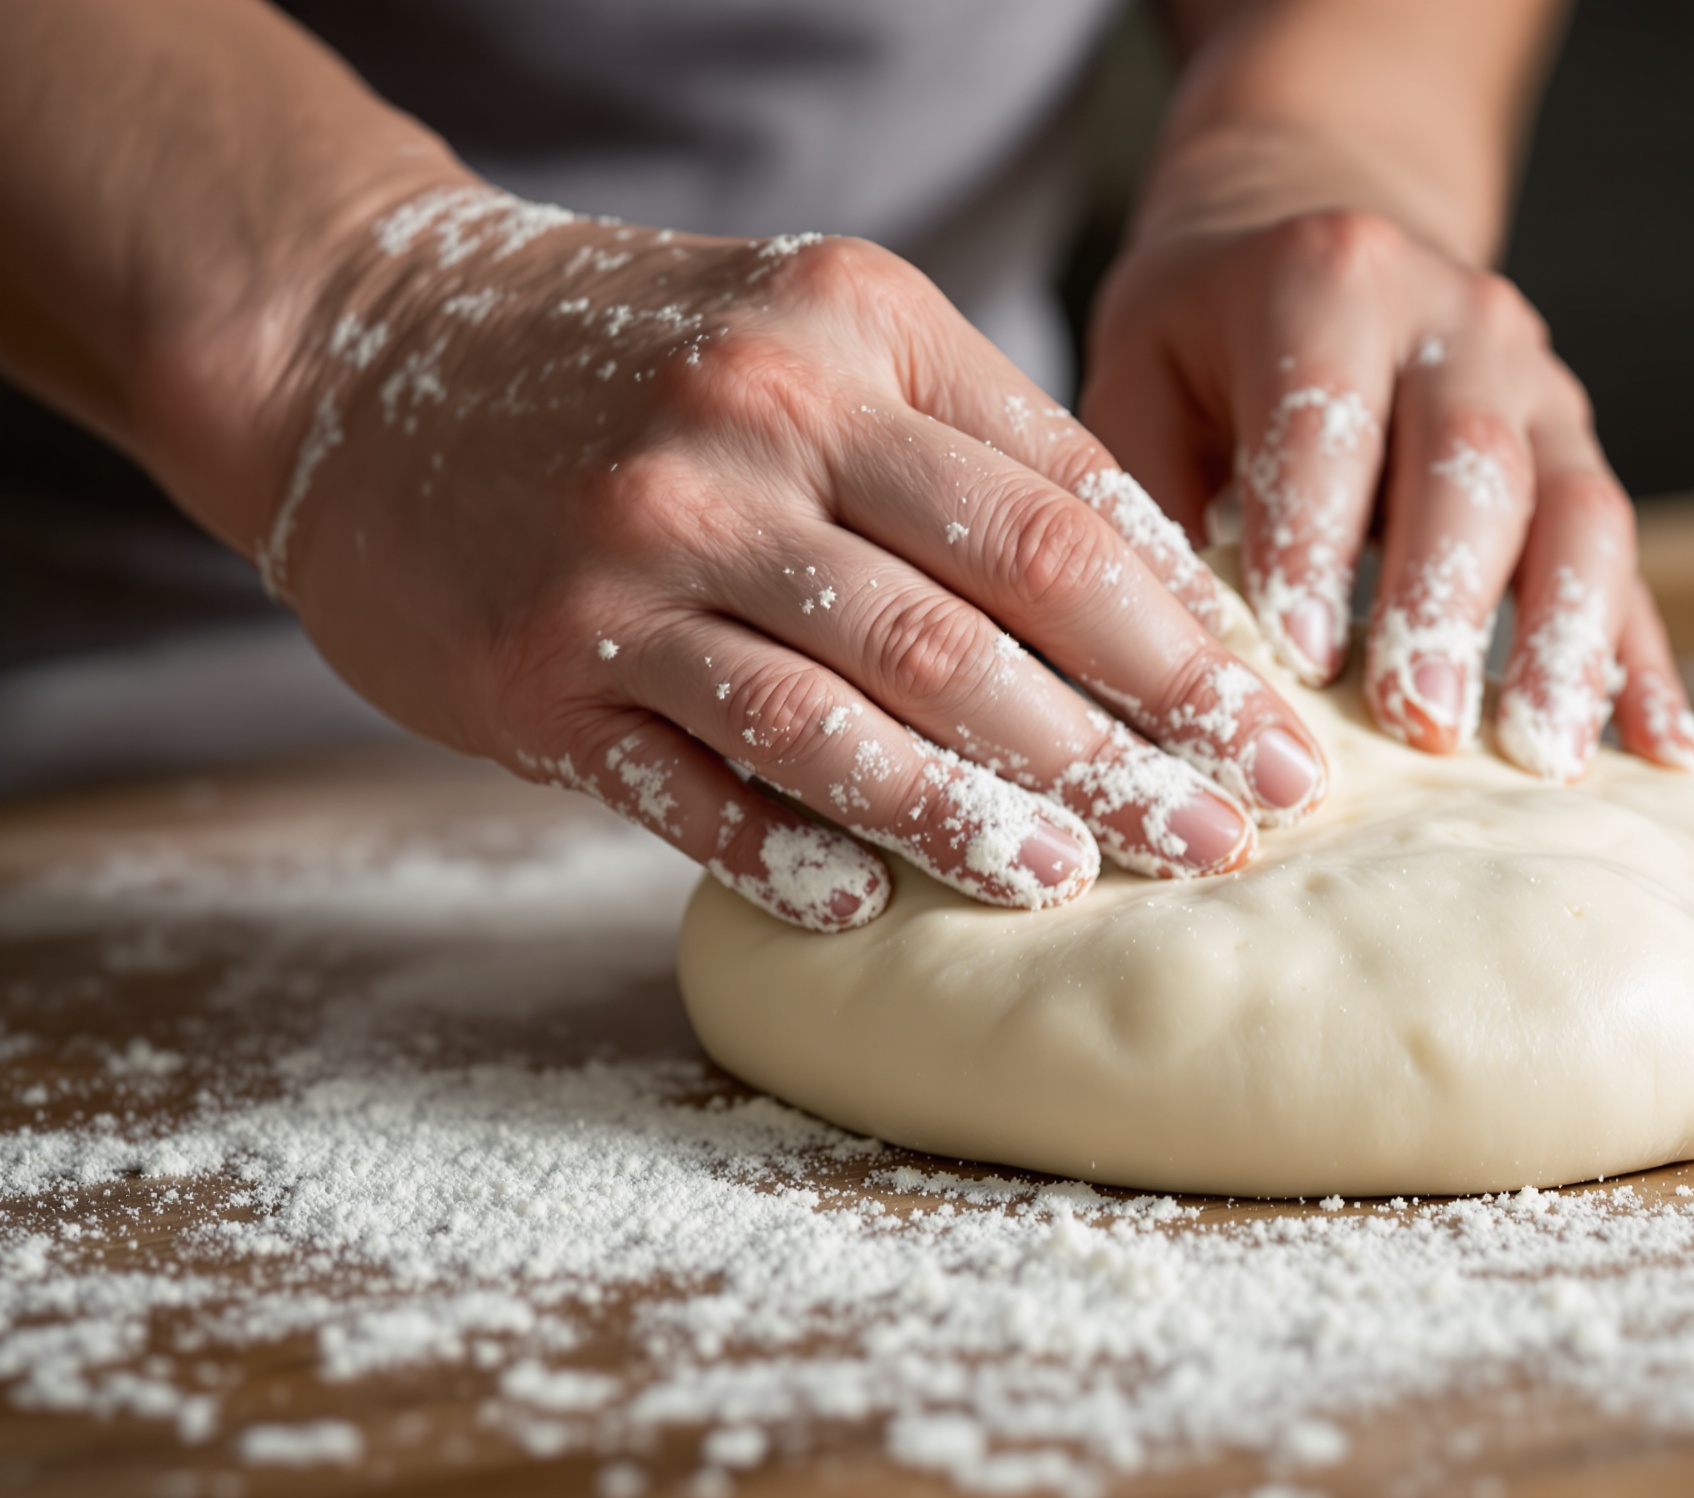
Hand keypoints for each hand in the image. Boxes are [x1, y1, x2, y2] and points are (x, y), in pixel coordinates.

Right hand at [259, 186, 1330, 929]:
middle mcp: (756, 433)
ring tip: (1084, 879)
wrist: (361, 338)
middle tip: (1236, 832)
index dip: (1187, 635)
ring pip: (854, 710)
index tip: (1271, 729)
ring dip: (982, 812)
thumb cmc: (644, 357)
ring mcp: (641, 553)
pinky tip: (866, 906)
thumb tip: (1163, 599)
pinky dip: (787, 850)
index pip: (1065, 508)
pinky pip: (696, 782)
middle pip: (993, 618)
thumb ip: (977, 447)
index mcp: (858, 339)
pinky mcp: (541, 664)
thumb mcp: (823, 333)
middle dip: (1135, 741)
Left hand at [1081, 208, 1693, 783]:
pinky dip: (1650, 668)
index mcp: (1330, 283)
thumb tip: (1134, 661)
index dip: (1315, 540)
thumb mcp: (1142, 369)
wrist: (1320, 221)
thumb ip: (1138, 499)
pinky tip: (1669, 762)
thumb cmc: (1208, 331)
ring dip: (1566, 641)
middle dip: (1448, 604)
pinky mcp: (1585, 456)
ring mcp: (1540, 388)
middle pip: (1472, 467)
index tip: (1300, 661)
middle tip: (1421, 725)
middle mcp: (1458, 323)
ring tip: (1546, 758)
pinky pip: (1630, 566)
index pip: (1327, 421)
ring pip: (1579, 512)